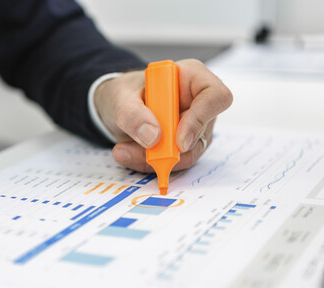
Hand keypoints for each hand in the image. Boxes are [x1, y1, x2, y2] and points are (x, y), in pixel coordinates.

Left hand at [94, 59, 232, 171]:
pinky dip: (150, 163)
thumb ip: (132, 115)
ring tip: (123, 151)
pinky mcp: (185, 146)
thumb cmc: (125, 93)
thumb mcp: (119, 99)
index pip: (215, 96)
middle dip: (169, 149)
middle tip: (137, 152)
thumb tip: (153, 137)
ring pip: (187, 154)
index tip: (178, 142)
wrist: (118, 106)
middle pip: (201, 132)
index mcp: (191, 77)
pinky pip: (174, 162)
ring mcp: (195, 126)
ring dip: (155, 159)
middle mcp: (199, 103)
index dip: (200, 120)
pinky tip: (129, 153)